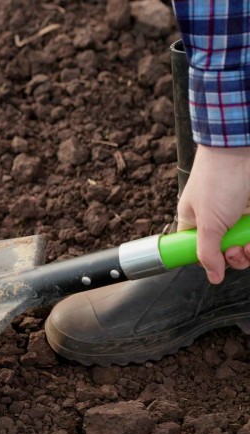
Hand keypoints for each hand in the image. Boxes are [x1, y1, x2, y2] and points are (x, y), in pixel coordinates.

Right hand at [177, 144, 249, 283]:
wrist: (241, 150)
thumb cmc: (216, 179)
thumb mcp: (207, 222)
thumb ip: (207, 252)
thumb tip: (212, 277)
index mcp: (195, 221)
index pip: (198, 250)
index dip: (208, 260)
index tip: (217, 264)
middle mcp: (215, 219)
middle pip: (225, 251)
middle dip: (234, 256)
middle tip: (236, 250)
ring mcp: (236, 215)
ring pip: (244, 243)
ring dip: (249, 248)